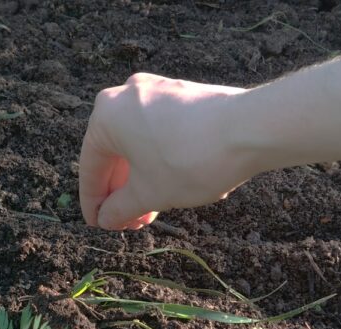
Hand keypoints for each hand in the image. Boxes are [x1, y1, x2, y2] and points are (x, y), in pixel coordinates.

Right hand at [79, 73, 249, 229]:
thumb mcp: (149, 194)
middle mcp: (126, 95)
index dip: (93, 202)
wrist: (249, 129)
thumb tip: (106, 218)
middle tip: (129, 222)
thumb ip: (120, 209)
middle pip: (115, 153)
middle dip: (121, 192)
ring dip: (141, 179)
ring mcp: (156, 91)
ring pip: (138, 143)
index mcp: (107, 115)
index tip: (98, 225)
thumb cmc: (191, 160)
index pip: (91, 167)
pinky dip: (158, 160)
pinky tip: (171, 185)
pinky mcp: (181, 94)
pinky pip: (158, 131)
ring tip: (152, 210)